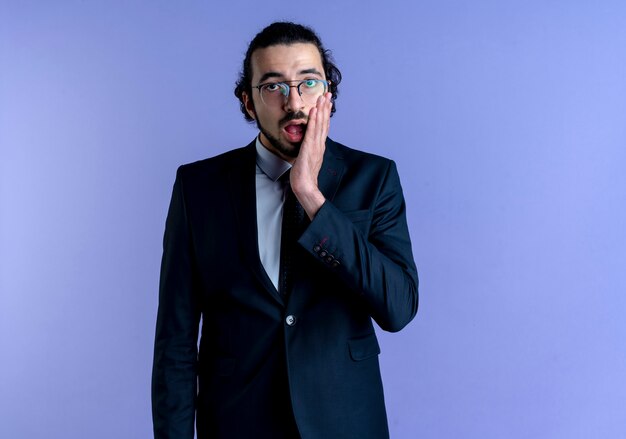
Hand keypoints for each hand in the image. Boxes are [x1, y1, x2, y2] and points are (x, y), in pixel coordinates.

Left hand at [290, 92, 331, 218]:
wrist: (305, 186)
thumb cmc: (304, 175)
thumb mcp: (307, 158)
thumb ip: (309, 149)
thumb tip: (307, 144)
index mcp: (319, 146)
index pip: (324, 126)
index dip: (326, 113)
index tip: (327, 102)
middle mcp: (319, 144)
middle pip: (324, 122)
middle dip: (326, 107)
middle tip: (328, 93)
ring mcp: (315, 146)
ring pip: (319, 124)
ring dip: (321, 109)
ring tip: (322, 97)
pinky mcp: (309, 148)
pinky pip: (311, 132)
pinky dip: (313, 120)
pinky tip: (314, 110)